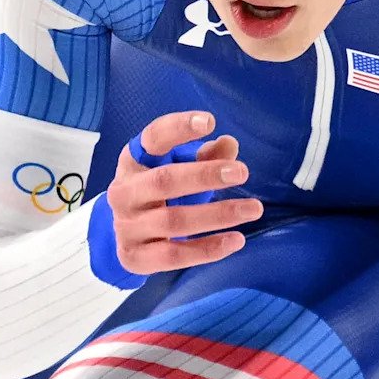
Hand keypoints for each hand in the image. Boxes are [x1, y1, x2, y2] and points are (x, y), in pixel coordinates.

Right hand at [106, 110, 263, 274]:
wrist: (128, 235)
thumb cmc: (159, 192)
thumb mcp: (178, 167)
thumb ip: (206, 155)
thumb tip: (230, 144)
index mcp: (134, 160)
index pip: (152, 138)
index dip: (178, 127)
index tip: (209, 121)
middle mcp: (124, 191)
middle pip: (164, 181)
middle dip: (205, 175)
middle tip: (242, 172)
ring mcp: (126, 226)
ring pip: (174, 221)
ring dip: (218, 215)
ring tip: (254, 209)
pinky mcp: (134, 257)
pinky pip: (174, 255)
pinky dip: (208, 249)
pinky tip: (237, 240)